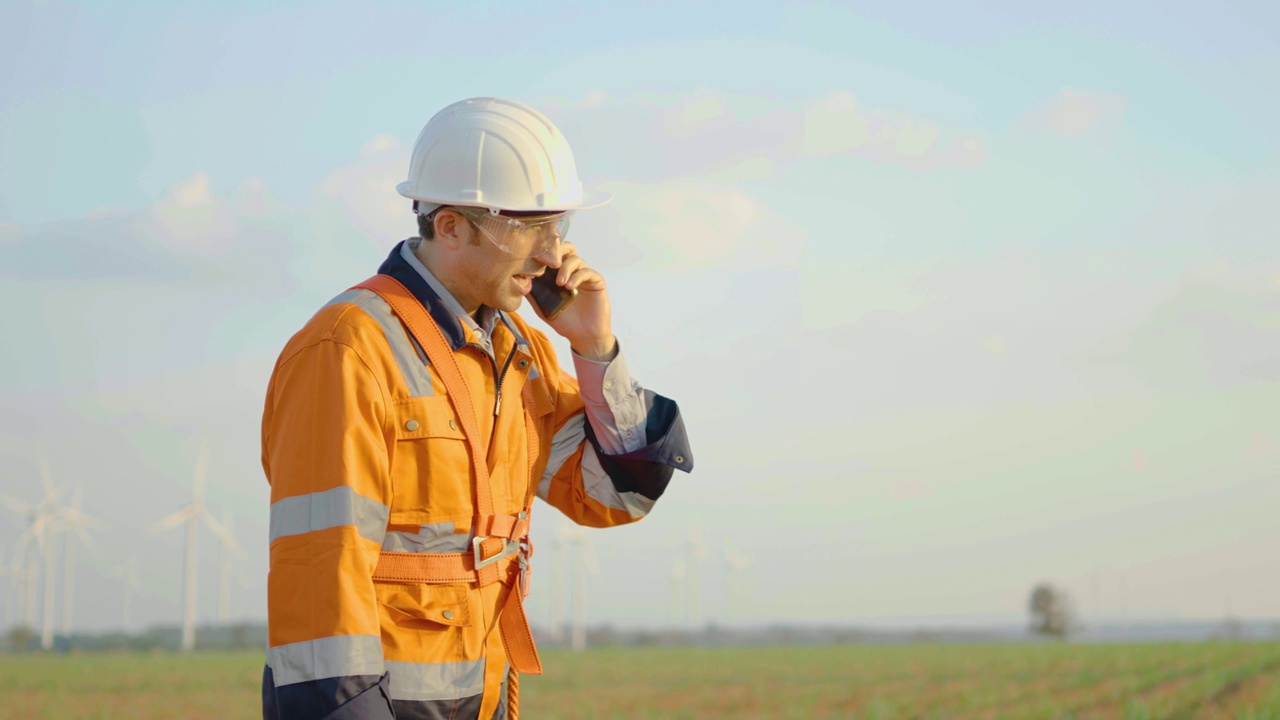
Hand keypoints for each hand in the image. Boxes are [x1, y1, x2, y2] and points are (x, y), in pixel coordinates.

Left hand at [528, 242, 615, 360]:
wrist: (583, 336)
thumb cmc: (564, 321)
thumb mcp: (542, 307)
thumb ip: (532, 293)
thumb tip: (516, 281)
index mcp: (558, 273)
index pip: (552, 253)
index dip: (543, 252)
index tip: (533, 259)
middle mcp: (572, 270)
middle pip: (566, 248)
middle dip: (557, 251)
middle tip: (548, 263)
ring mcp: (584, 274)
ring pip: (575, 258)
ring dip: (565, 268)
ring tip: (559, 283)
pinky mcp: (596, 281)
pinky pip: (587, 272)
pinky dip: (577, 277)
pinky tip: (569, 287)